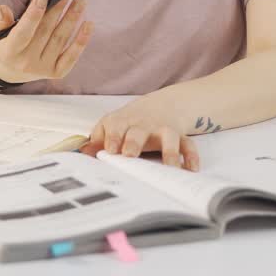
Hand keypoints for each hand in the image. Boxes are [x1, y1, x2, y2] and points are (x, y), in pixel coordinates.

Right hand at [0, 0, 91, 84]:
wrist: (8, 71)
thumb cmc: (2, 43)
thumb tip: (4, 9)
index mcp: (9, 51)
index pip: (23, 32)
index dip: (34, 14)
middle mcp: (26, 62)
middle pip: (45, 31)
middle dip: (58, 9)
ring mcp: (42, 69)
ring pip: (60, 39)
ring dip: (72, 18)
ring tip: (80, 1)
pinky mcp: (56, 72)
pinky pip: (71, 57)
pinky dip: (81, 41)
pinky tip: (89, 24)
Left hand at [80, 97, 200, 170]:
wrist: (161, 106)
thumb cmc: (130, 122)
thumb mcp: (112, 126)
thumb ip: (98, 140)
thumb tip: (83, 154)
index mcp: (123, 122)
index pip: (115, 126)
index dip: (112, 137)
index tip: (109, 150)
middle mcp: (144, 125)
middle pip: (139, 131)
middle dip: (134, 142)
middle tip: (130, 155)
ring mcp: (163, 130)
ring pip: (168, 137)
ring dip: (169, 151)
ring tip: (170, 168)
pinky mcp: (179, 137)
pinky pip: (188, 144)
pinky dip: (191, 156)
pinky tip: (191, 169)